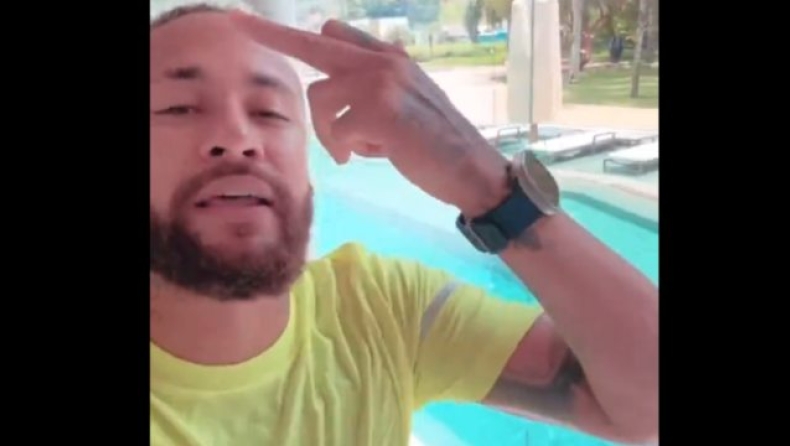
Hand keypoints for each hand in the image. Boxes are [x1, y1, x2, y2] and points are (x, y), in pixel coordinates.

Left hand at [233, 15, 509, 215]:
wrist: (472, 169)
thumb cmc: (435, 143)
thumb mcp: (405, 106)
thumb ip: (369, 89)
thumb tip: (329, 80)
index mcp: (390, 59)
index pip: (336, 35)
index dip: (302, 34)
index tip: (260, 20)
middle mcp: (384, 61)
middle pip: (313, 44)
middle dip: (271, 33)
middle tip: (235, 21)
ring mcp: (382, 81)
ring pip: (320, 99)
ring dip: (327, 132)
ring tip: (350, 152)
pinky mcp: (379, 110)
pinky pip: (336, 131)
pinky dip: (344, 150)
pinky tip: (363, 158)